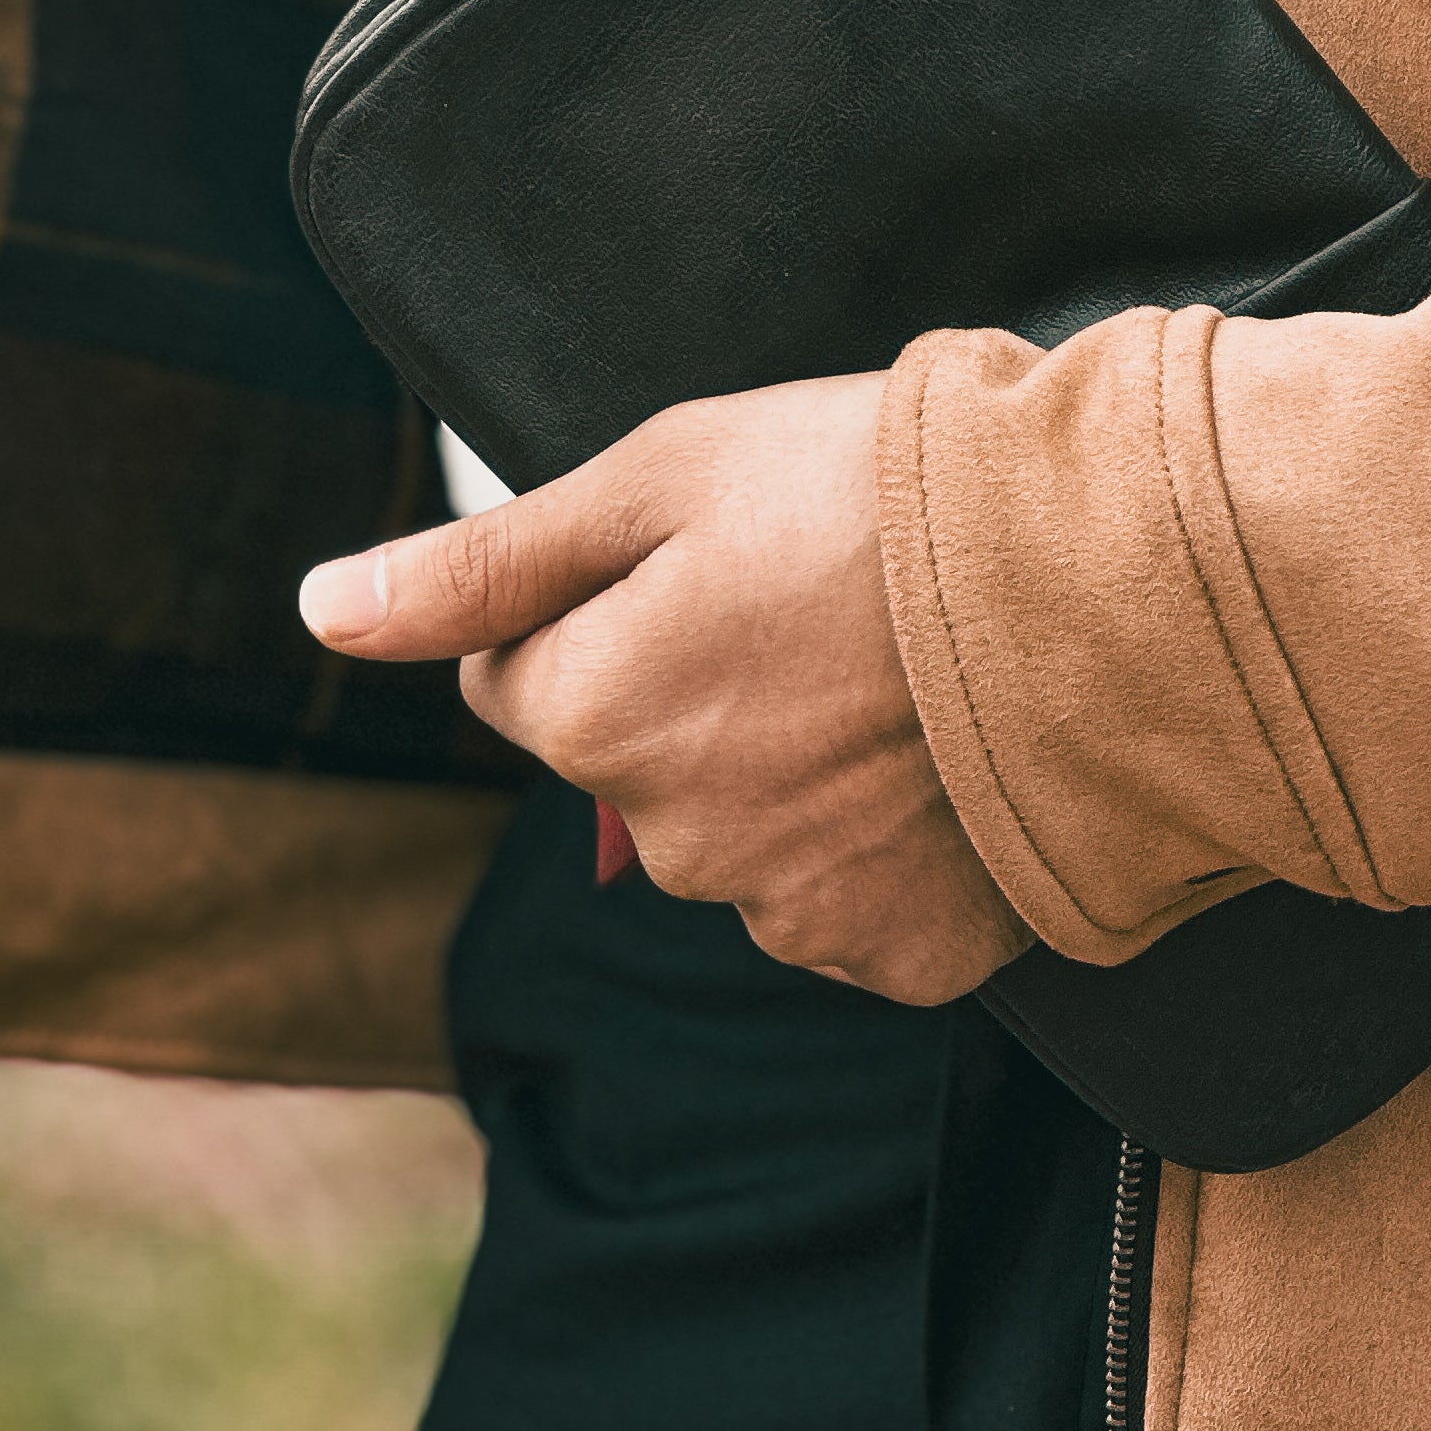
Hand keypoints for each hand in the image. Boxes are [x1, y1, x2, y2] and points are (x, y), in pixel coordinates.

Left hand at [301, 375, 1029, 1005]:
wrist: (1104, 580)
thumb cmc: (880, 493)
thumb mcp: (664, 473)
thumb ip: (487, 563)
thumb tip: (326, 609)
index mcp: (601, 713)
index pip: (521, 676)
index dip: (603, 598)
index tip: (710, 549)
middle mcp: (678, 843)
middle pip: (634, 758)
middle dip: (693, 685)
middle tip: (816, 592)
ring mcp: (796, 914)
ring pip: (740, 832)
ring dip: (788, 764)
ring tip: (898, 663)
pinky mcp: (903, 957)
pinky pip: (847, 898)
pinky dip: (880, 838)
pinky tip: (940, 752)